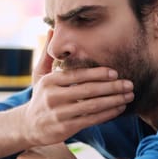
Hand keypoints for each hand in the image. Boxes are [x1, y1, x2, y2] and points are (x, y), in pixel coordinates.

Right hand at [19, 37, 133, 145]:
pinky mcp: (64, 129)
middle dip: (111, 87)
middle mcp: (53, 97)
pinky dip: (107, 114)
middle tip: (129, 84)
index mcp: (49, 82)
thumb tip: (51, 29)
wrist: (28, 126)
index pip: (76, 75)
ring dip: (113, 101)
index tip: (115, 72)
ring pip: (91, 106)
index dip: (97, 74)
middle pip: (87, 90)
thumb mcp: (39, 75)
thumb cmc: (40, 97)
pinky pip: (90, 120)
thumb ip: (48, 54)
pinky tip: (119, 109)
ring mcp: (58, 114)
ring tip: (128, 96)